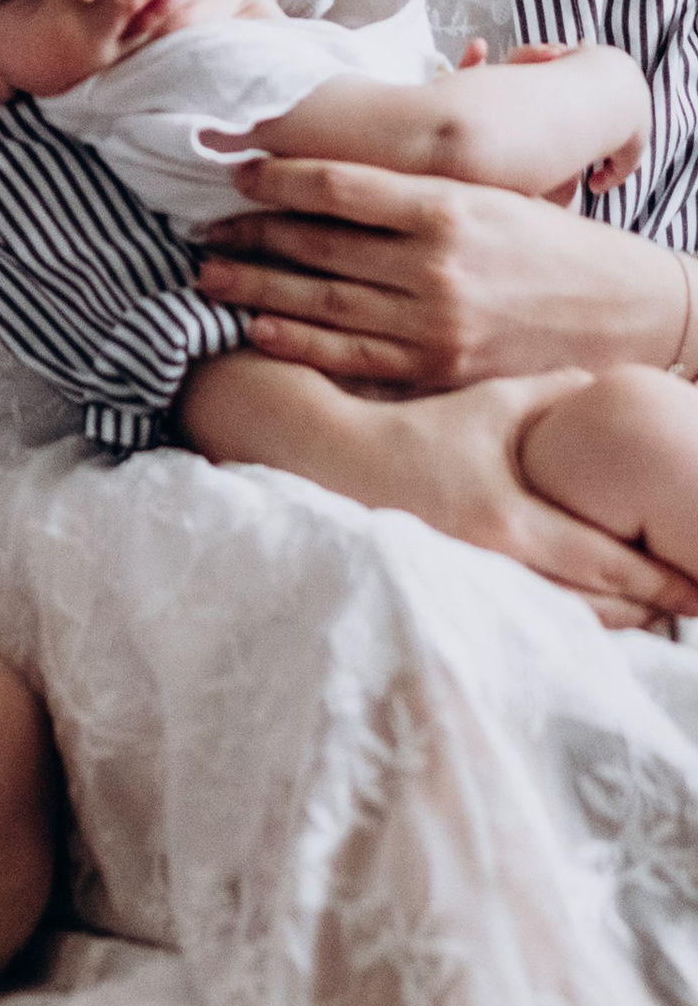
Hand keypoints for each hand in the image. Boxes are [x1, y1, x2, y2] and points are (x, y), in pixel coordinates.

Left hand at [195, 152, 684, 387]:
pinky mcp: (438, 367)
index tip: (234, 169)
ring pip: (323, 301)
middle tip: (200, 223)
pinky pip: (352, 354)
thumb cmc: (548, 240)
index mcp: (447, 205)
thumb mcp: (490, 191)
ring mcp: (434, 321)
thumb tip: (331, 158)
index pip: (338, 185)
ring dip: (256, 285)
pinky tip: (256, 325)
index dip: (276, 176)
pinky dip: (298, 340)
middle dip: (251, 232)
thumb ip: (414, 181)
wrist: (622, 311)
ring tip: (207, 273)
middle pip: (318, 243)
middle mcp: (436, 264)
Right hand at [350, 376, 697, 630]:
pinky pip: (533, 618)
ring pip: (566, 620)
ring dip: (618, 621)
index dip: (657, 579)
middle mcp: (498, 563)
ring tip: (659, 614)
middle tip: (694, 605)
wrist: (342, 463)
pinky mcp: (462, 594)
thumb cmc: (423, 429)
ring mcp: (478, 586)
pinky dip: (574, 620)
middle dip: (650, 609)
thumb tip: (608, 384)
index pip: (603, 562)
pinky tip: (601, 613)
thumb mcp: (491, 402)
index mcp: (510, 518)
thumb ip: (555, 393)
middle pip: (594, 606)